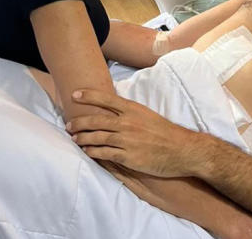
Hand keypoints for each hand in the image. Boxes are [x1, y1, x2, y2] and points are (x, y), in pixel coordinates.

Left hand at [67, 89, 199, 177]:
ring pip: (97, 137)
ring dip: (83, 138)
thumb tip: (112, 110)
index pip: (105, 99)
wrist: (183, 150)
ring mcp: (127, 140)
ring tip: (75, 139)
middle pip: (96, 120)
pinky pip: (105, 154)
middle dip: (79, 122)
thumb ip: (129, 112)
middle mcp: (127, 123)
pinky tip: (88, 152)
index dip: (88, 96)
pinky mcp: (128, 157)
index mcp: (133, 109)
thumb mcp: (147, 115)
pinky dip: (93, 152)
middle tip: (68, 125)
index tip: (74, 94)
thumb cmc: (166, 133)